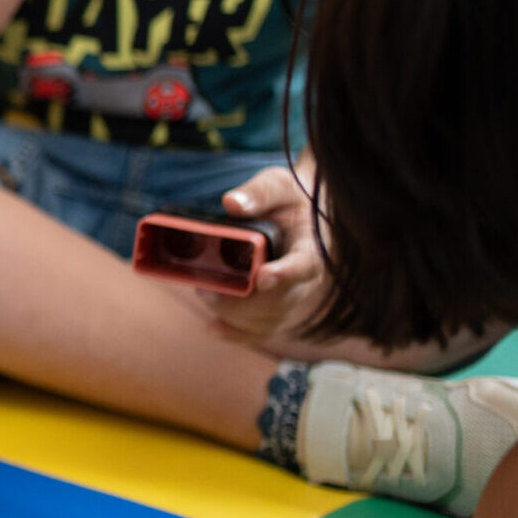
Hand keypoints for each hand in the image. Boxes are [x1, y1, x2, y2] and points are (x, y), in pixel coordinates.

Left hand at [198, 166, 328, 345]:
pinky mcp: (278, 308)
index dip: (285, 274)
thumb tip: (232, 203)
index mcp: (312, 246)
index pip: (304, 265)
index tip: (263, 277)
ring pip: (268, 319)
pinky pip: (261, 329)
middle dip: (243, 300)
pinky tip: (214, 328)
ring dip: (234, 315)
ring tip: (205, 295)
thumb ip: (259, 193)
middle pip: (280, 301)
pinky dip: (237, 333)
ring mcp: (294, 297)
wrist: (303, 215)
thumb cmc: (290, 198)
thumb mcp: (278, 185)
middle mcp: (307, 279)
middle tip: (207, 290)